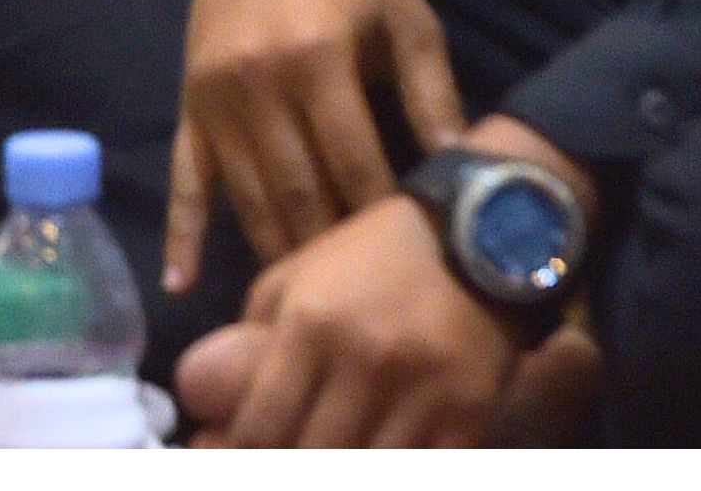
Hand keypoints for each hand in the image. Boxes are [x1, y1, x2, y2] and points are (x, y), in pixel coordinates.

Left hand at [173, 187, 523, 447]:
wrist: (480, 233)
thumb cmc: (375, 254)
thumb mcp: (299, 274)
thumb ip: (258, 335)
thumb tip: (221, 404)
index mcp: (310, 324)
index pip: (261, 425)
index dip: (239, 457)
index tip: (229, 459)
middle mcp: (363, 360)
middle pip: (310, 458)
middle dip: (287, 470)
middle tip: (281, 458)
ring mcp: (421, 391)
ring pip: (366, 471)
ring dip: (343, 472)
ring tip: (330, 457)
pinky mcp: (470, 412)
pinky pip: (426, 471)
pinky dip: (399, 471)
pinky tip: (381, 458)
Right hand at [174, 0, 463, 274]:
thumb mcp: (406, 20)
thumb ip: (433, 96)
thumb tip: (467, 174)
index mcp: (318, 60)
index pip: (356, 165)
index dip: (382, 219)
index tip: (410, 263)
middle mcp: (259, 86)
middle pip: (301, 194)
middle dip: (335, 252)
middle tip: (366, 298)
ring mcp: (216, 99)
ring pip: (250, 200)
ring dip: (280, 255)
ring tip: (309, 303)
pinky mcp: (188, 105)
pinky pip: (184, 179)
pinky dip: (182, 234)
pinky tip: (181, 284)